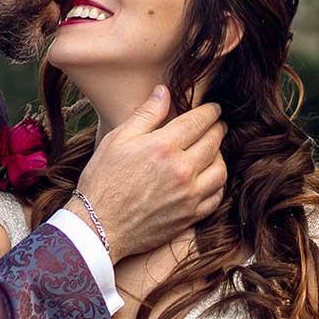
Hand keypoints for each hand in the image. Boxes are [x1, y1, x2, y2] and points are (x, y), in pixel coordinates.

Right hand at [74, 87, 226, 260]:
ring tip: (213, 150)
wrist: (98, 226)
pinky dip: (218, 184)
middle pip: (214, 142)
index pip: (199, 121)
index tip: (214, 108)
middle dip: (218, 129)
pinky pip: (216, 196)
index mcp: (164, 146)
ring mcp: (188, 195)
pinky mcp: (189, 216)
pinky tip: (210, 177)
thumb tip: (164, 91)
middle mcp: (182, 170)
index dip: (211, 111)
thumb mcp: (118, 139)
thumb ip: (146, 114)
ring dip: (220, 156)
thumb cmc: (103, 180)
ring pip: (221, 170)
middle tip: (217, 125)